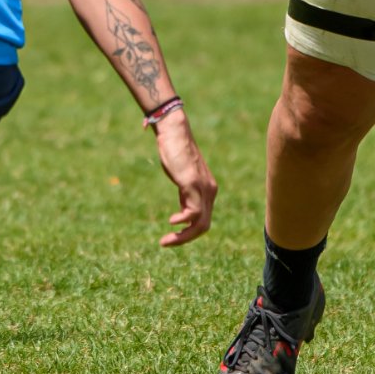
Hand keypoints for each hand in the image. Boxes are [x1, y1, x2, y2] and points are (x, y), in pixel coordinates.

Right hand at [149, 109, 215, 247]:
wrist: (174, 131)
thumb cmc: (175, 152)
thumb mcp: (182, 178)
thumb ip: (185, 195)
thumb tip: (182, 215)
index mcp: (207, 190)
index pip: (203, 220)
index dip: (188, 232)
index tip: (172, 236)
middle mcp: (209, 190)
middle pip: (203, 226)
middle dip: (185, 239)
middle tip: (165, 243)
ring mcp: (202, 187)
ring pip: (200, 223)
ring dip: (182, 236)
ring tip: (165, 240)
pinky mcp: (192, 183)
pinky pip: (193, 211)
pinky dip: (183, 221)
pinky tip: (171, 221)